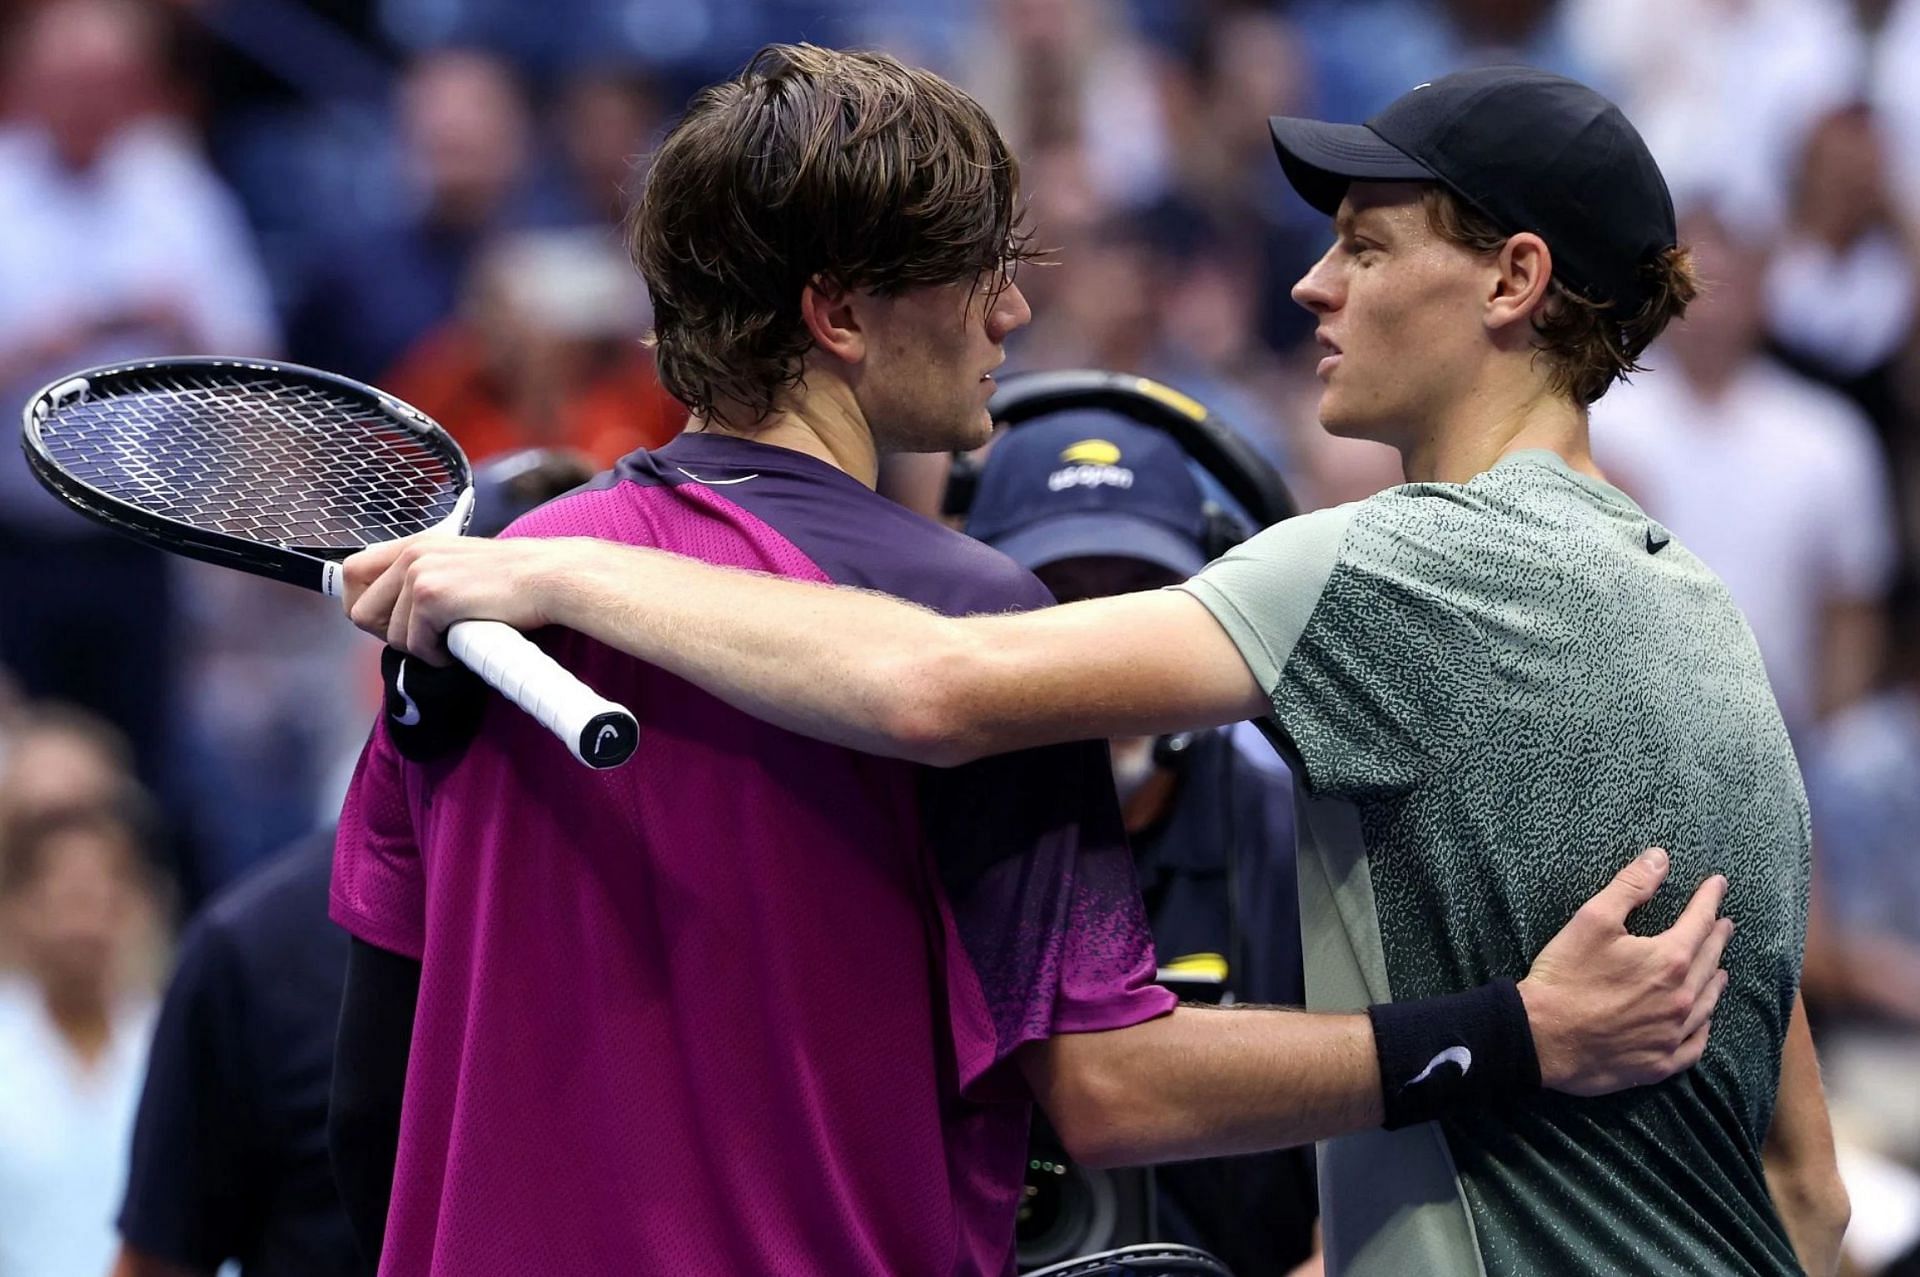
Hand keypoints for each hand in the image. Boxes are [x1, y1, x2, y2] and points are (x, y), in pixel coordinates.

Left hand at [342, 535, 595, 661]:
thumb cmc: (515, 580)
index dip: (361, 603)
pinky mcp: (432, 598)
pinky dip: (440, 655)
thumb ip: (425, 579)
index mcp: (415, 545)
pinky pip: (417, 645)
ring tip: (453, 638)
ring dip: (421, 648)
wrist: (549, 578)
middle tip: (424, 638)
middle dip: (387, 634)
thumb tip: (396, 613)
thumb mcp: (458, 566)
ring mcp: (419, 575)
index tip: (384, 623)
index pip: (352, 572)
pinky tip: (464, 642)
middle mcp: (412, 555)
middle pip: (359, 610)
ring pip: (390, 636)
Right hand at [1519, 848, 1733, 1095]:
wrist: (1541, 1037)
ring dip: (1715, 981)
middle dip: (1717, 938)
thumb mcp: (1593, 919)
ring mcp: (1672, 1034)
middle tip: (1724, 924)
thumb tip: (1660, 858)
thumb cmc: (1565, 975)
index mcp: (1669, 960)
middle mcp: (1681, 998)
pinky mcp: (1659, 1063)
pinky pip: (1694, 1046)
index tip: (1718, 884)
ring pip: (1707, 1004)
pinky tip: (1703, 1022)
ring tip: (1720, 969)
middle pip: (1709, 962)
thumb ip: (1631, 886)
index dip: (1709, 899)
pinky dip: (1703, 1029)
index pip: (1700, 921)